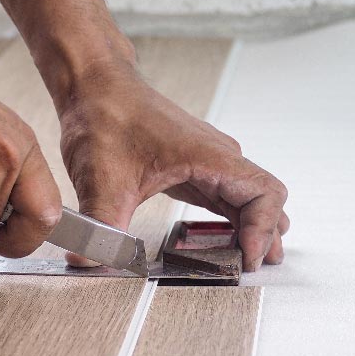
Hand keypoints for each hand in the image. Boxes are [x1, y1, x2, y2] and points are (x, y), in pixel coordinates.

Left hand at [56, 61, 288, 270]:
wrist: (95, 87)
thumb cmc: (106, 115)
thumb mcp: (101, 180)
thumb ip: (100, 227)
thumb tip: (89, 260)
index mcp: (209, 156)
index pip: (264, 194)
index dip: (263, 230)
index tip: (247, 258)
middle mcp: (218, 156)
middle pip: (264, 200)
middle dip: (265, 235)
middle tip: (252, 268)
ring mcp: (210, 160)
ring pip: (251, 198)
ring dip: (255, 228)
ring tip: (251, 259)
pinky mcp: (197, 166)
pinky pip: (230, 196)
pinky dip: (237, 220)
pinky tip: (230, 239)